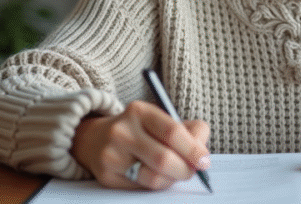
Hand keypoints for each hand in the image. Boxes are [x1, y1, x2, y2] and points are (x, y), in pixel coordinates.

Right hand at [69, 101, 210, 190]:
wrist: (96, 139)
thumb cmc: (141, 131)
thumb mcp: (162, 120)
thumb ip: (189, 132)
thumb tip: (202, 156)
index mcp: (140, 111)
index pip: (172, 132)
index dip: (193, 149)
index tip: (204, 161)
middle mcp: (122, 130)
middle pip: (164, 158)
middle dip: (185, 169)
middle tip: (192, 171)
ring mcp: (111, 154)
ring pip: (153, 177)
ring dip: (171, 180)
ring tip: (173, 173)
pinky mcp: (106, 176)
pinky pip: (140, 187)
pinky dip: (154, 185)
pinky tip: (152, 175)